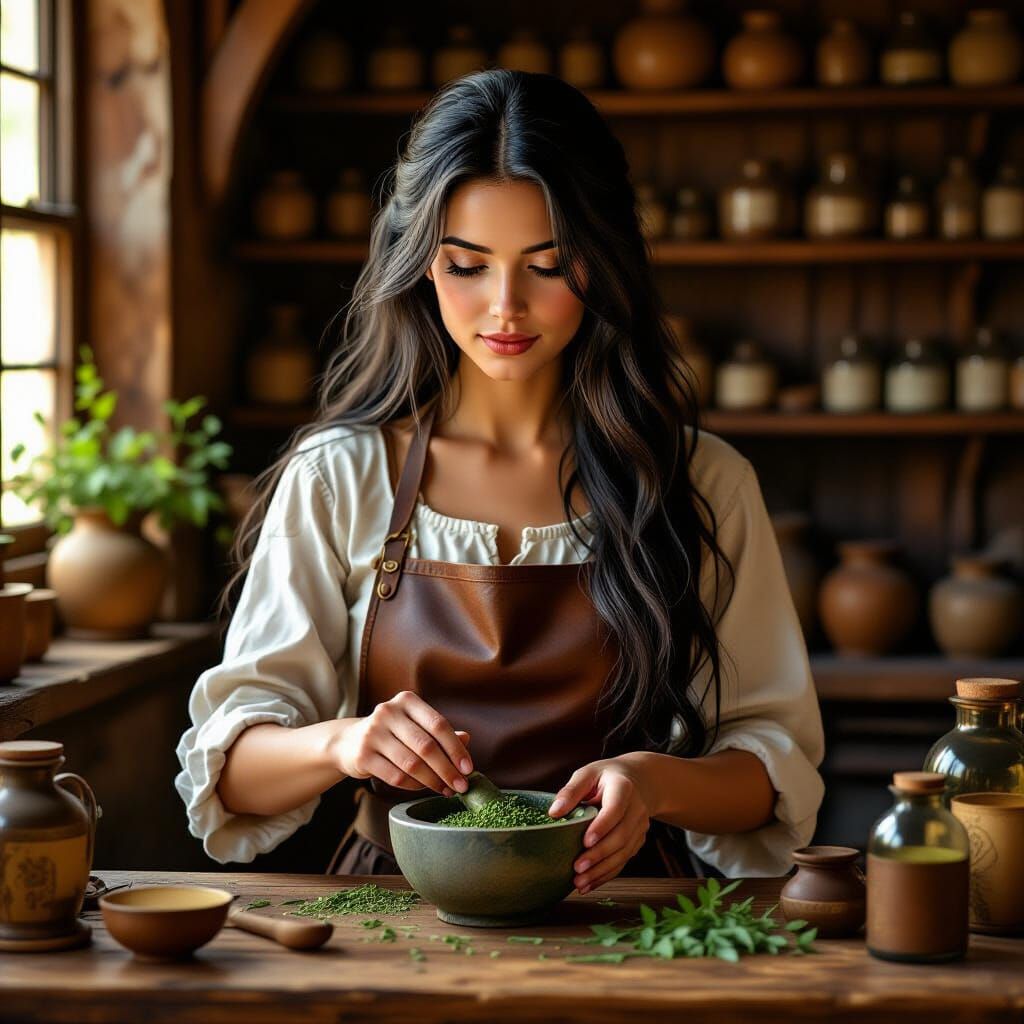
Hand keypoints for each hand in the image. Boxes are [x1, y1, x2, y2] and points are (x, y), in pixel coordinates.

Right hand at [334, 691, 472, 796]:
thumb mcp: (414, 726)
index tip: (468, 768)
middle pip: (426, 746)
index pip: (438, 724)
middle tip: (461, 785)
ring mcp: (373, 733)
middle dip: (447, 769)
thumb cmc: (391, 734)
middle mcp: (388, 712)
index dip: (456, 748)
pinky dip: (414, 785)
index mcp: (406, 701)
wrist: (348, 742)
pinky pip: (395, 776)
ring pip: (411, 764)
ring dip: (433, 781)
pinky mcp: (363, 755)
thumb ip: (438, 732)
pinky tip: (424, 787)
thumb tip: (466, 739)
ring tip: (446, 789)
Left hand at [547, 753, 654, 894]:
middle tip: (577, 868)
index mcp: (623, 788)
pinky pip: (623, 860)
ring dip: (602, 870)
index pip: (615, 809)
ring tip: (580, 882)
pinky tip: (590, 884)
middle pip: (621, 836)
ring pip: (623, 853)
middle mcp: (637, 809)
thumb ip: (571, 791)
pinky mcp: (637, 841)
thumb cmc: (606, 776)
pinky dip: (607, 874)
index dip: (602, 826)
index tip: (585, 841)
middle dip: (599, 855)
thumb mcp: (587, 774)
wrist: (638, 780)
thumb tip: (554, 812)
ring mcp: (640, 827)